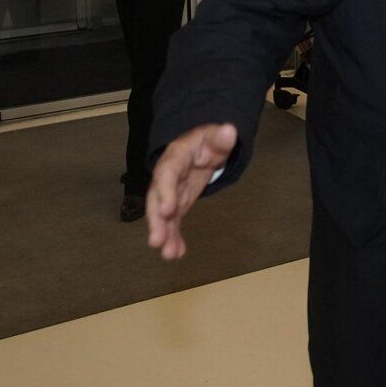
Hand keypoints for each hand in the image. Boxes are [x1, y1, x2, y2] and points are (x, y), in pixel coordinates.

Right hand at [146, 123, 238, 259]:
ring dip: (165, 235)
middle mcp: (167, 177)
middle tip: (157, 241)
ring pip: (162, 215)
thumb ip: (221, 137)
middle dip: (156, 220)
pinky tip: (177, 253)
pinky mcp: (175, 204)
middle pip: (157, 198)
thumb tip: (229, 131)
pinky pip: (172, 222)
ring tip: (169, 255)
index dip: (166, 192)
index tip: (167, 210)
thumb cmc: (207, 140)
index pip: (167, 174)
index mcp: (175, 157)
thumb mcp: (215, 136)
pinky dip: (174, 237)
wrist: (200, 146)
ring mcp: (170, 192)